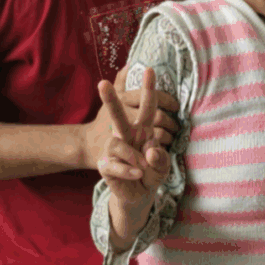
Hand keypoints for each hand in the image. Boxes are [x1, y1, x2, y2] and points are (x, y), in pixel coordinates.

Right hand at [97, 68, 170, 246]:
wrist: (137, 195)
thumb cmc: (151, 173)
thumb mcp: (162, 167)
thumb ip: (161, 159)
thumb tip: (150, 150)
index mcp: (144, 130)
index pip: (148, 107)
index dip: (149, 89)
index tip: (150, 69)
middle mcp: (127, 135)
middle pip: (117, 115)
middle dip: (110, 99)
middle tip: (101, 83)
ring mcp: (113, 149)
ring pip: (117, 143)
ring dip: (134, 157)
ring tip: (143, 168)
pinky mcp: (105, 164)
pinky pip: (114, 164)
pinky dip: (128, 170)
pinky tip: (137, 174)